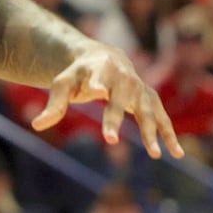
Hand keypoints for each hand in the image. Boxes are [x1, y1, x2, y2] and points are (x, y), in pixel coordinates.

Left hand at [32, 44, 183, 158]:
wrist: (104, 57)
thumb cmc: (80, 74)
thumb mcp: (63, 83)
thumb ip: (54, 104)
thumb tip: (36, 125)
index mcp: (100, 68)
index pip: (99, 77)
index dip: (98, 83)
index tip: (97, 91)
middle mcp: (124, 77)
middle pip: (120, 99)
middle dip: (115, 117)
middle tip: (110, 140)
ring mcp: (140, 88)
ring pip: (146, 110)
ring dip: (151, 132)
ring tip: (154, 155)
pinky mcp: (149, 98)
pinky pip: (162, 117)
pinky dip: (169, 134)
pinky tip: (176, 153)